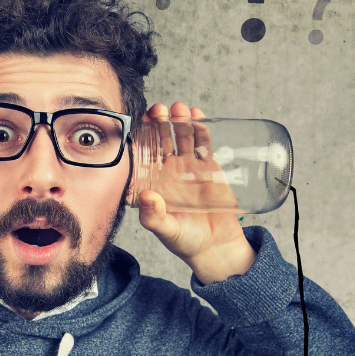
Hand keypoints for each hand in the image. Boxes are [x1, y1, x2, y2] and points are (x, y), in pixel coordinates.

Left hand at [136, 102, 255, 284]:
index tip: (137, 124)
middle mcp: (168, 172)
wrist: (217, 247)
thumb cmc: (186, 242)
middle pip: (161, 140)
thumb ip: (154, 217)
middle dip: (158, 123)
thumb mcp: (167, 231)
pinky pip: (204, 142)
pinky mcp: (210, 167)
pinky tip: (197, 115)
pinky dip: (201, 128)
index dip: (138, 138)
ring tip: (179, 109)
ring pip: (182, 137)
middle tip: (158, 110)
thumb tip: (146, 196)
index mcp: (152, 183)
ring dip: (179, 120)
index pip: (142, 155)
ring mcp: (189, 167)